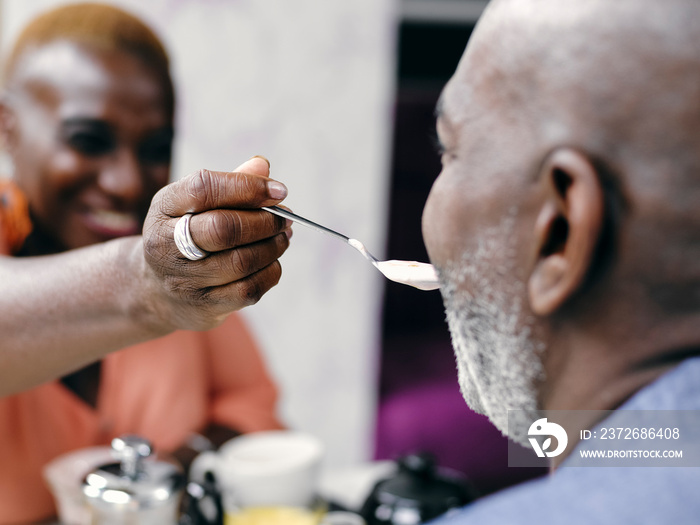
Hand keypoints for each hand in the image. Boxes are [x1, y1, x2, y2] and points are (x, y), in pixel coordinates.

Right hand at [141, 156, 290, 330]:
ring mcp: (184, 279)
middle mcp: (167, 244)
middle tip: (285, 217)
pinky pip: (249, 290)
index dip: (247, 187)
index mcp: (164, 208)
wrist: (154, 289)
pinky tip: (272, 261)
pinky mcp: (204, 306)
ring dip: (273, 246)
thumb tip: (263, 166)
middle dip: (264, 221)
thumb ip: (228, 184)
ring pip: (241, 261)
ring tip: (283, 236)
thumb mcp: (192, 203)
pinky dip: (270, 272)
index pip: (204, 188)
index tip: (279, 190)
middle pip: (223, 228)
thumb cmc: (183, 234)